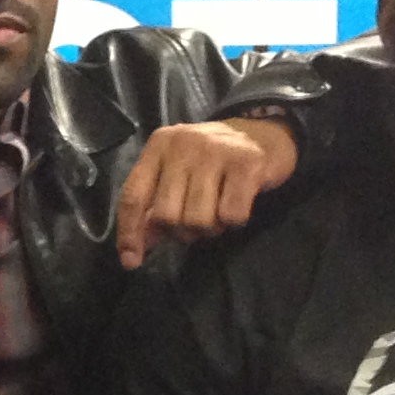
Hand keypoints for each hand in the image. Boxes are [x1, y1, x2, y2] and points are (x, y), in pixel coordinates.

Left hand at [114, 119, 296, 268]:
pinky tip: (237, 206)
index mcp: (159, 145)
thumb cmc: (214, 161)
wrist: (265, 133)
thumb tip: (132, 251)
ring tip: (218, 213)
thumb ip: (153, 210)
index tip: (131, 261)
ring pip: (197, 219)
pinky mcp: (247, 163)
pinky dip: (234, 222)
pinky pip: (230, 215)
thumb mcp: (178, 176)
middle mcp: (183, 144)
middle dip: (181, 231)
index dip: (129, 232)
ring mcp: (215, 151)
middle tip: (198, 222)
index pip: (133, 196)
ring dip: (209, 229)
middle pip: (166, 215)